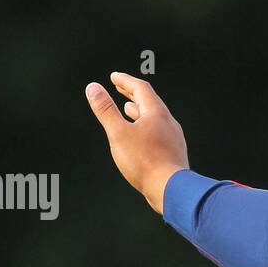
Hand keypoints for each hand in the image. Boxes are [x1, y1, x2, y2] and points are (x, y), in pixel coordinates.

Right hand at [86, 72, 188, 213]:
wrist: (171, 189)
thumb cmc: (145, 162)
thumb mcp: (118, 133)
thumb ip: (105, 110)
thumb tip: (93, 88)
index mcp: (157, 113)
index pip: (141, 88)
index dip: (125, 80)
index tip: (113, 77)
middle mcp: (168, 122)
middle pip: (150, 102)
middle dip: (132, 93)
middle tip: (120, 88)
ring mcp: (173, 138)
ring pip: (155, 118)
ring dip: (140, 111)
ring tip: (128, 109)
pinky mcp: (173, 153)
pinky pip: (158, 133)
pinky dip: (146, 127)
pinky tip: (140, 137)